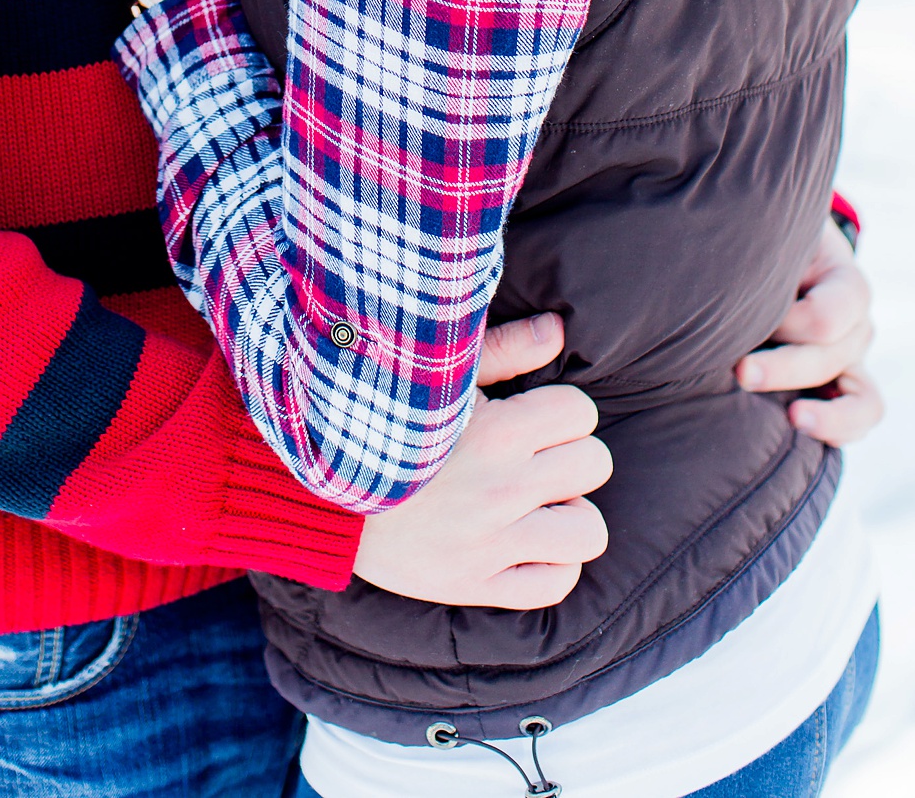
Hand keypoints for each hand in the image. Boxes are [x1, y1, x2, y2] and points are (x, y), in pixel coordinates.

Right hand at [354, 311, 612, 609]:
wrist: (320, 488)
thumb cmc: (386, 418)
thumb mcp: (437, 371)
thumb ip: (505, 348)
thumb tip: (561, 329)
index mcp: (497, 432)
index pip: (581, 413)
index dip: (563, 410)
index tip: (535, 416)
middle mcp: (501, 490)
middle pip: (594, 464)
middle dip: (570, 454)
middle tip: (536, 457)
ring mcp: (490, 544)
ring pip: (588, 531)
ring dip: (570, 512)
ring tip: (539, 501)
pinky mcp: (474, 585)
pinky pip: (556, 584)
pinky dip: (553, 562)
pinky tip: (527, 540)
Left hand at [736, 219, 883, 445]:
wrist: (769, 259)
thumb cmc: (760, 246)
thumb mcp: (765, 237)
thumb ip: (756, 252)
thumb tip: (718, 266)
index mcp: (841, 280)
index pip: (831, 312)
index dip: (789, 321)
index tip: (747, 313)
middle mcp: (854, 324)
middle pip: (832, 356)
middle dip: (784, 368)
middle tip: (739, 371)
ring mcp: (851, 361)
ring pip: (862, 400)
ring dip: (825, 413)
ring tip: (792, 419)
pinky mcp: (840, 388)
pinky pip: (859, 419)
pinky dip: (836, 429)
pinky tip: (798, 429)